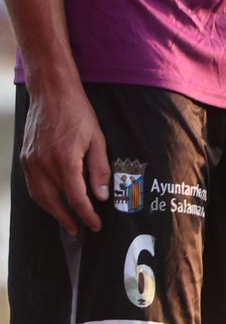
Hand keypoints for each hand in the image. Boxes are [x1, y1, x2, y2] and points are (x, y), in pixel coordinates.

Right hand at [19, 73, 107, 234]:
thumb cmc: (78, 112)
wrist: (51, 93)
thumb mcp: (98, 138)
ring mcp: (30, 162)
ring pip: (40, 197)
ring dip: (52, 211)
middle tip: (79, 230)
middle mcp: (44, 164)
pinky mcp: (25, 158)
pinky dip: (42, 197)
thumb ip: (100, 168)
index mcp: (65, 160)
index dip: (87, 214)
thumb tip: (102, 196)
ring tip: (67, 220)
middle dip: (67, 219)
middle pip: (54, 203)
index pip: (76, 198)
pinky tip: (53, 200)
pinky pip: (32, 185)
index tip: (95, 225)